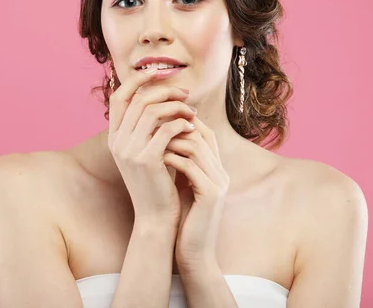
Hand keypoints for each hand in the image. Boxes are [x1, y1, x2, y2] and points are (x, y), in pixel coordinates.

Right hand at [107, 66, 197, 227]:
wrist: (156, 217)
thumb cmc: (156, 182)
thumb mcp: (145, 152)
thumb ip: (145, 127)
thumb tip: (160, 95)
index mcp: (114, 137)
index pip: (118, 96)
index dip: (137, 80)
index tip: (159, 73)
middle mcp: (117, 142)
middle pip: (138, 99)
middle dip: (165, 90)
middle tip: (186, 93)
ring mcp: (129, 151)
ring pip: (152, 110)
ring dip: (176, 106)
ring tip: (192, 112)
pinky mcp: (147, 160)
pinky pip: (166, 129)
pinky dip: (181, 123)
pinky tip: (193, 126)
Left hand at [163, 115, 229, 271]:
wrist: (193, 254)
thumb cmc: (184, 220)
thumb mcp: (184, 186)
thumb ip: (181, 164)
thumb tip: (164, 141)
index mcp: (216, 169)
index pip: (205, 132)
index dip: (184, 121)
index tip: (160, 118)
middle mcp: (222, 172)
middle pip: (202, 134)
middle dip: (176, 125)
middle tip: (152, 123)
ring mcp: (219, 183)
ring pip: (196, 147)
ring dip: (171, 140)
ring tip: (151, 138)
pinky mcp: (211, 196)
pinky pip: (191, 167)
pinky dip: (172, 158)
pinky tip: (155, 157)